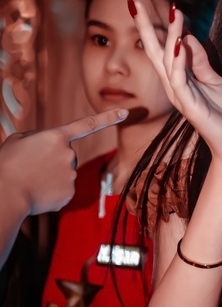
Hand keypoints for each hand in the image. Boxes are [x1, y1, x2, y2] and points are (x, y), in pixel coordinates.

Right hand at [1, 108, 128, 216]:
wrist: (6, 193)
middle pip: (66, 156)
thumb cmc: (8, 164)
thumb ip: (38, 139)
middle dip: (52, 161)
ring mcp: (71, 175)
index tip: (125, 113)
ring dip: (50, 177)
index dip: (108, 118)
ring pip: (64, 174)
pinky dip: (51, 192)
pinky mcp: (70, 193)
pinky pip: (63, 190)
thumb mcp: (19, 140)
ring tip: (31, 180)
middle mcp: (69, 154)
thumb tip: (48, 147)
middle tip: (32, 167)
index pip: (88, 124)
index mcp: (56, 137)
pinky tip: (38, 192)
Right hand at [129, 0, 221, 165]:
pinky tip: (179, 43)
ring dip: (169, 35)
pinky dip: (178, 61)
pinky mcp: (191, 107)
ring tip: (173, 12)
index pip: (160, 48)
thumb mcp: (214, 80)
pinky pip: (180, 80)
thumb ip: (199, 60)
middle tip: (133, 0)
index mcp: (179, 79)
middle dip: (145, 26)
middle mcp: (175, 86)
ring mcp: (181, 97)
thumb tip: (186, 37)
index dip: (152, 26)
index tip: (140, 3)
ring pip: (168, 61)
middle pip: (154, 51)